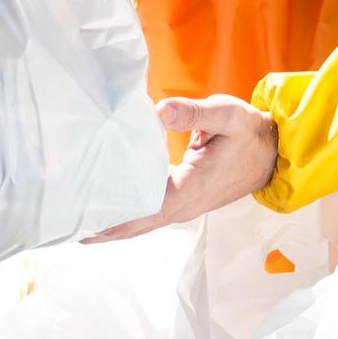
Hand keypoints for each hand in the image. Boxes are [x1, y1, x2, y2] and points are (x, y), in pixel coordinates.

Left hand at [84, 95, 280, 241]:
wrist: (273, 153)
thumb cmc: (249, 132)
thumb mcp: (227, 114)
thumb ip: (194, 113)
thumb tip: (161, 111)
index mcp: (191, 189)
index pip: (145, 210)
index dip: (115, 217)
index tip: (85, 218)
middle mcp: (184, 206)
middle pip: (136, 225)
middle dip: (102, 227)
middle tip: (64, 224)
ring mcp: (182, 208)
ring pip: (140, 223)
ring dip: (110, 225)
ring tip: (73, 221)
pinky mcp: (181, 202)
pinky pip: (147, 214)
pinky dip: (124, 216)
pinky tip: (102, 210)